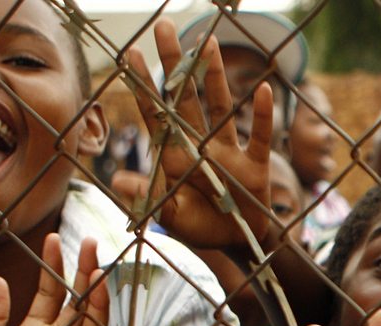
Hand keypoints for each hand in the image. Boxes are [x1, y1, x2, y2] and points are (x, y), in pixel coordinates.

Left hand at [124, 18, 272, 247]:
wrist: (234, 244)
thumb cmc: (198, 227)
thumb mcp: (168, 215)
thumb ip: (146, 198)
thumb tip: (117, 181)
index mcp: (175, 155)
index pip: (156, 113)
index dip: (145, 85)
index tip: (133, 53)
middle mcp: (200, 145)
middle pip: (186, 98)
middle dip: (176, 63)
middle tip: (165, 27)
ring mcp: (229, 152)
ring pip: (221, 106)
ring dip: (215, 76)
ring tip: (208, 42)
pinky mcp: (255, 165)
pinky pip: (260, 137)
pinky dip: (262, 116)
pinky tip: (264, 90)